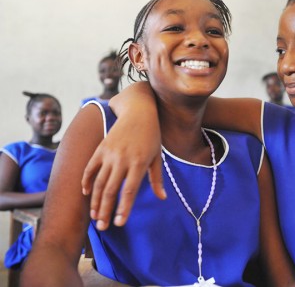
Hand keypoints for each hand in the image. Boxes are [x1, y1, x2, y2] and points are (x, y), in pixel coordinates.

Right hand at [81, 111, 164, 229]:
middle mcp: (122, 160)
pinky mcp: (100, 148)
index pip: (129, 191)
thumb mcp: (157, 157)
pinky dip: (86, 182)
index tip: (119, 224)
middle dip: (105, 211)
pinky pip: (90, 168)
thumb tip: (162, 198)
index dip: (123, 209)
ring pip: (98, 183)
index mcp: (139, 163)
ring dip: (95, 201)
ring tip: (95, 216)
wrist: (138, 112)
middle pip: (110, 191)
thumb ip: (157, 179)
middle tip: (102, 227)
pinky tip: (87, 194)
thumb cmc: (151, 136)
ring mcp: (109, 154)